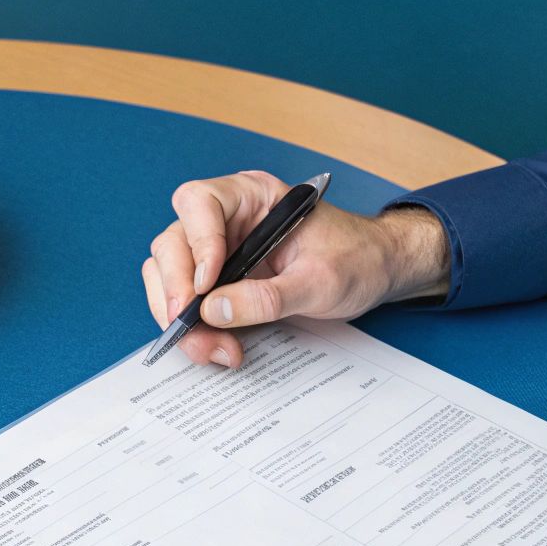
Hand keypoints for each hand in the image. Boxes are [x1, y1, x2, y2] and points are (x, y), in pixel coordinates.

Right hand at [140, 171, 450, 367]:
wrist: (376, 273)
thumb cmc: (357, 259)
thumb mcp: (322, 282)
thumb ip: (269, 297)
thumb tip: (213, 311)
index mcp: (252, 197)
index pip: (199, 203)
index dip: (196, 243)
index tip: (207, 286)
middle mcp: (226, 219)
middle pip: (173, 244)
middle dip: (177, 291)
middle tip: (190, 328)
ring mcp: (217, 251)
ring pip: (169, 277)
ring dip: (180, 317)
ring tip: (211, 348)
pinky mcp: (219, 283)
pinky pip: (186, 302)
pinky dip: (194, 329)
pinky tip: (218, 347)